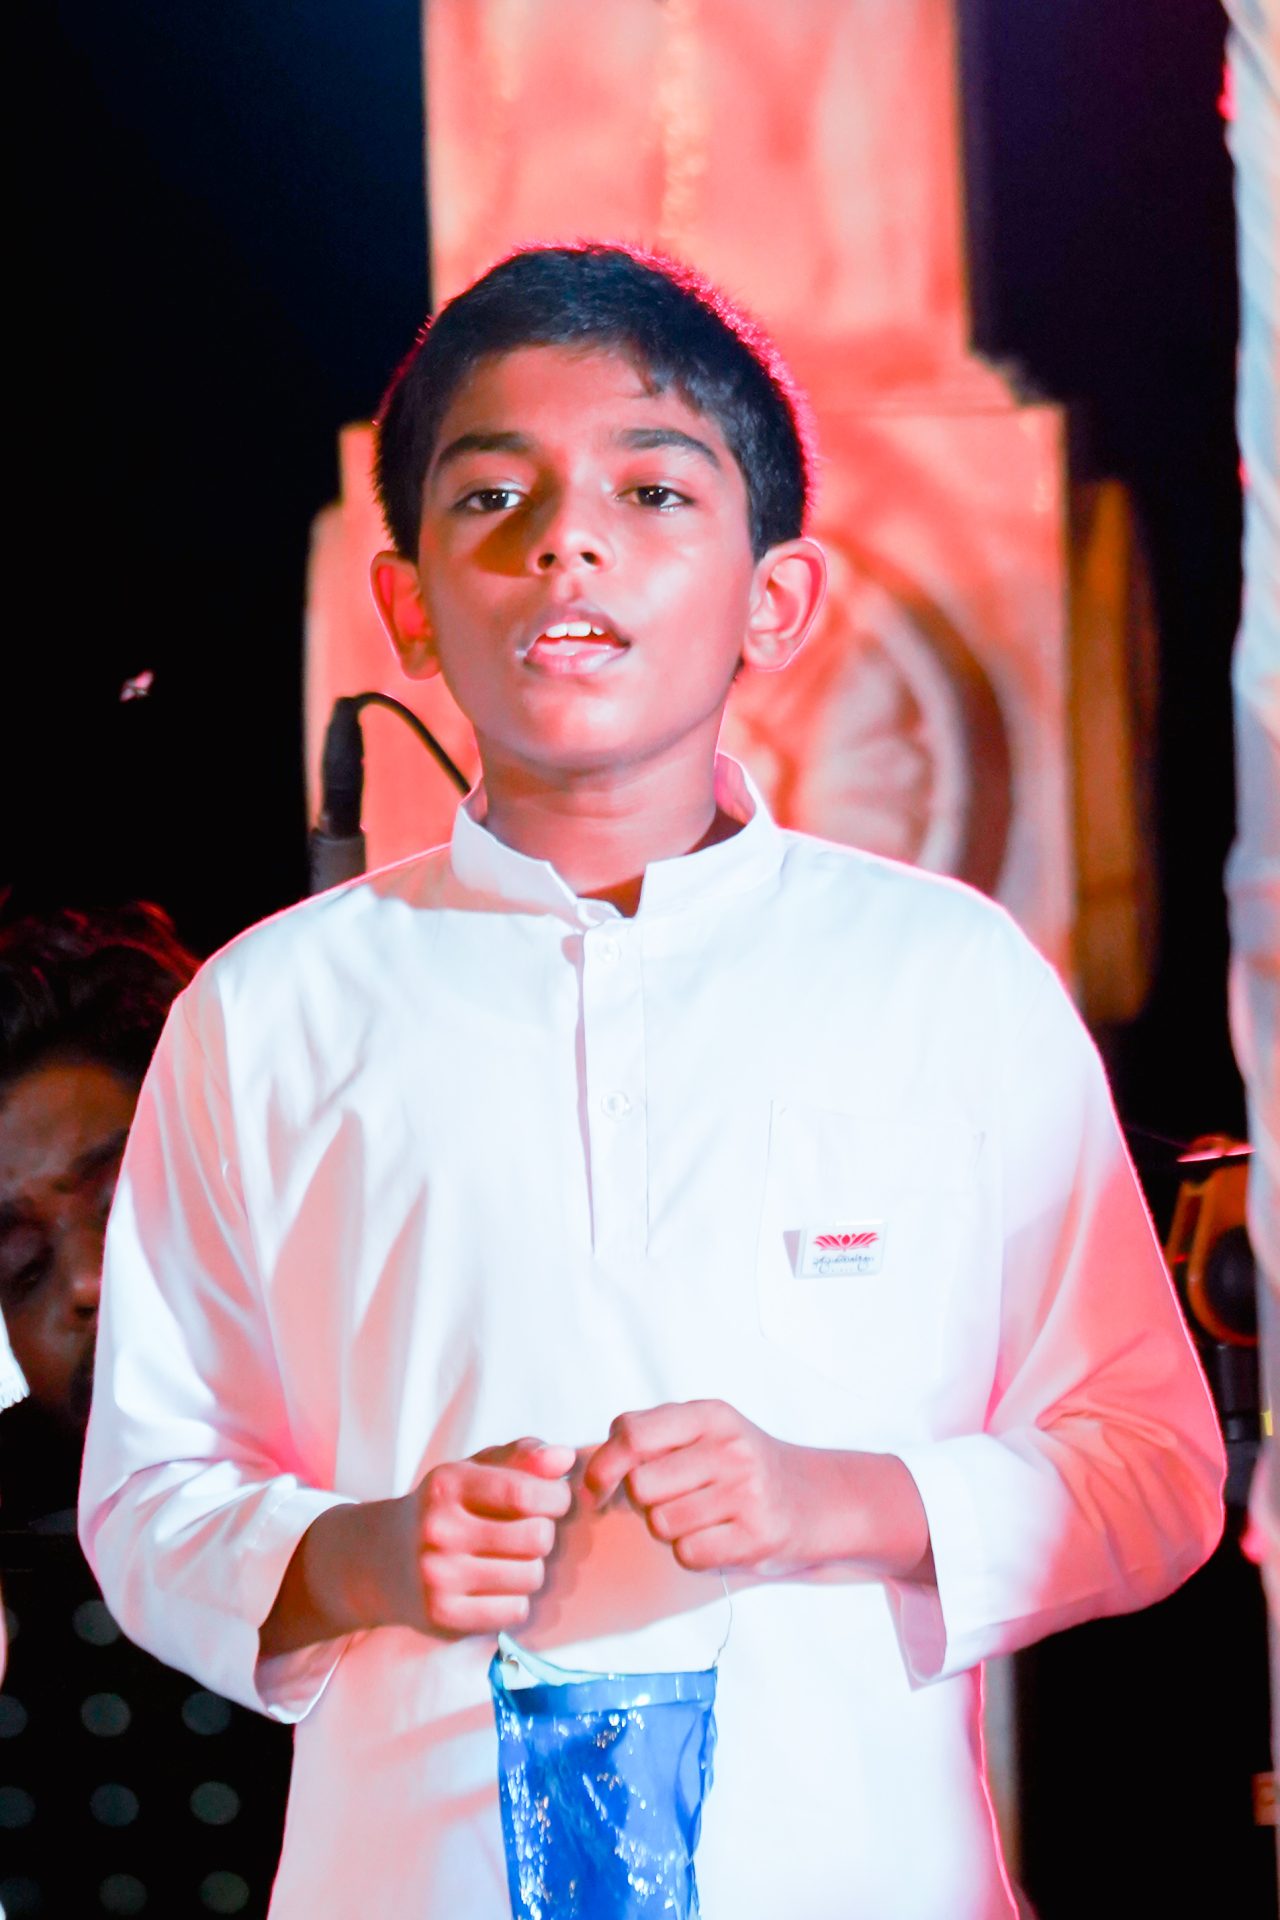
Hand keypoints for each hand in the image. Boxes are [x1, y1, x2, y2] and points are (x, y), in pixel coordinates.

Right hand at [393, 1436, 575, 1635]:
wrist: (380, 1560)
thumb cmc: (443, 1509)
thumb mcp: (473, 1470)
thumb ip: (521, 1456)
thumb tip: (565, 1458)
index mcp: (447, 1485)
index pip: (526, 1492)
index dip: (556, 1496)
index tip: (554, 1499)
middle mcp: (439, 1530)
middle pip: (537, 1537)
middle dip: (544, 1532)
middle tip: (528, 1531)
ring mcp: (438, 1576)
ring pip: (531, 1576)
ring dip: (532, 1568)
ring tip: (511, 1559)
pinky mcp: (443, 1615)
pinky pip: (515, 1611)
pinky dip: (517, 1600)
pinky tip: (497, 1587)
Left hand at [582, 1401, 933, 1582]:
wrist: (818, 1499)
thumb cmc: (741, 1466)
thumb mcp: (706, 1433)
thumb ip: (651, 1438)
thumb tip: (592, 1474)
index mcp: (710, 1415)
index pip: (631, 1433)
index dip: (604, 1465)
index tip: (600, 1487)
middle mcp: (730, 1448)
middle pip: (641, 1487)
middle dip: (645, 1502)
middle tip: (677, 1498)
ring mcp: (747, 1492)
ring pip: (661, 1524)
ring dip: (669, 1529)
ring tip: (704, 1516)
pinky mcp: (757, 1536)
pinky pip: (687, 1554)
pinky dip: (692, 1553)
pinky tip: (719, 1537)